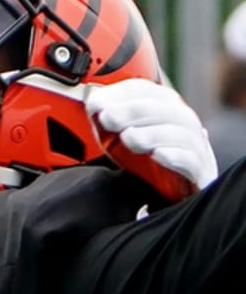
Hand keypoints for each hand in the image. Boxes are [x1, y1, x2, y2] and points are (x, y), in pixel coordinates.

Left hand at [87, 78, 216, 194]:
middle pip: (167, 108)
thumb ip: (109, 123)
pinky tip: (157, 155)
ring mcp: (195, 148)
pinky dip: (176, 156)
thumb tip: (94, 102)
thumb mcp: (119, 142)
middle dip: (134, 110)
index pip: (148, 92)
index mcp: (163, 110)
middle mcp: (183, 124)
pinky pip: (192, 161)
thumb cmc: (144, 165)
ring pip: (181, 133)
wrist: (169, 201)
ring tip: (127, 137)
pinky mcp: (200, 173)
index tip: (95, 103)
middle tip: (107, 117)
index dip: (123, 94)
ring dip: (152, 132)